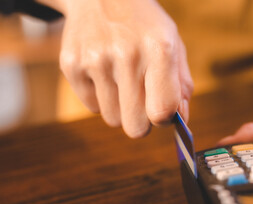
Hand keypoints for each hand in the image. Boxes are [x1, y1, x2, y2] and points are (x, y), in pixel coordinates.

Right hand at [37, 0, 192, 137]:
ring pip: (112, 119)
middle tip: (142, 101)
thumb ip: (181, 86)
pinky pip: (92, 107)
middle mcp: (126, 54)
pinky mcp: (71, 64)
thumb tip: (180, 121)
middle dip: (141, 121)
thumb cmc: (145, 27)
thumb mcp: (173, 45)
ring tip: (122, 79)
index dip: (164, 119)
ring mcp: (95, 59)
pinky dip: (101, 96)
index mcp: (159, 49)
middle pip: (135, 127)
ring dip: (120, 107)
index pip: (162, 112)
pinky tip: (104, 72)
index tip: (162, 113)